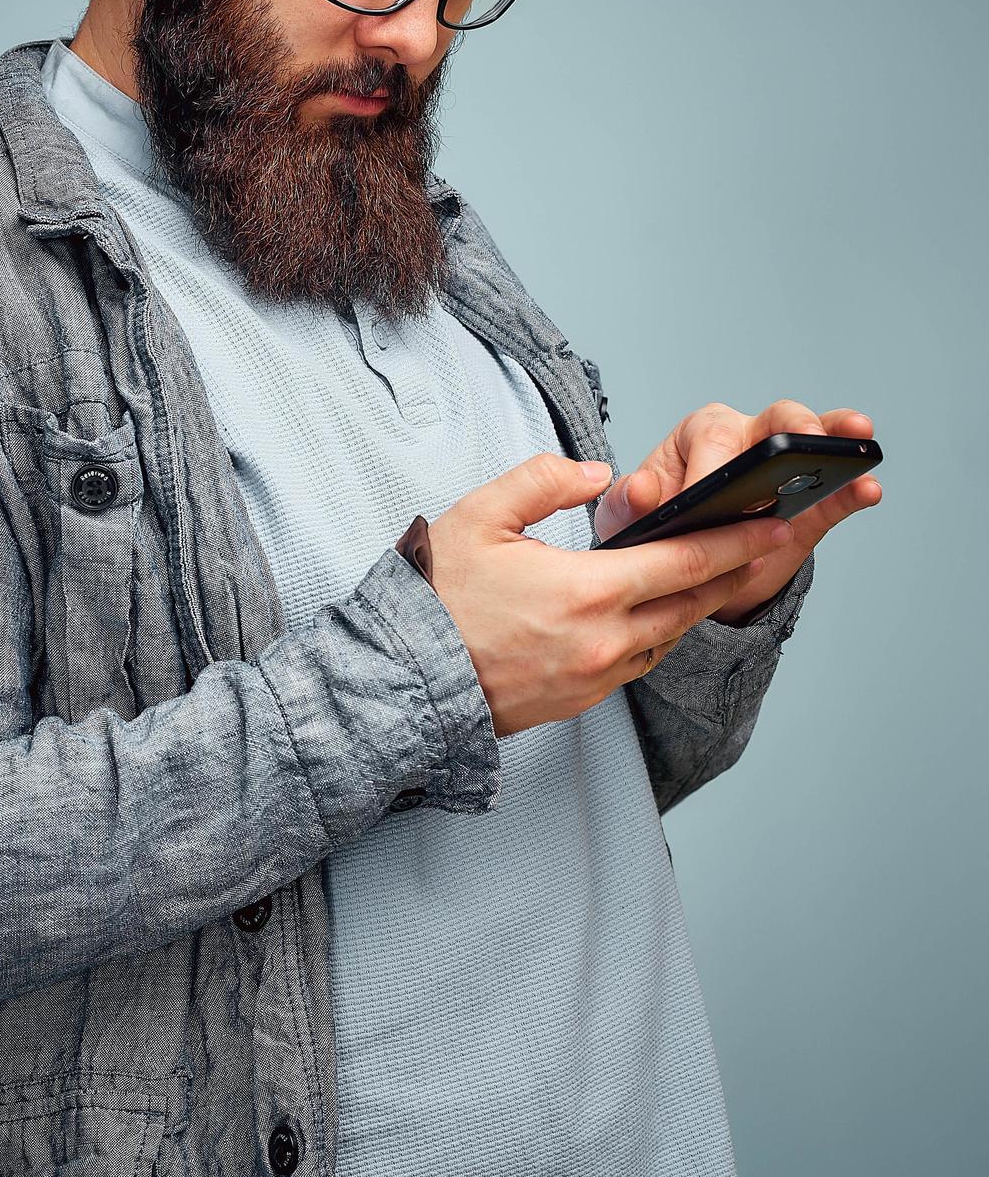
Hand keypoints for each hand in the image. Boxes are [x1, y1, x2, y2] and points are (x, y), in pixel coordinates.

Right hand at [426, 453, 794, 736]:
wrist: (403, 678)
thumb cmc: (436, 596)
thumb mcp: (480, 515)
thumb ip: (544, 479)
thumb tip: (599, 474)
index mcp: (588, 589)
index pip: (686, 561)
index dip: (737, 541)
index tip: (774, 523)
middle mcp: (604, 641)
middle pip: (693, 603)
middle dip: (733, 571)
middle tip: (765, 543)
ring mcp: (596, 677)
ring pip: (668, 637)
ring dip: (692, 605)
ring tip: (711, 573)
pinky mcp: (582, 701)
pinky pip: (637, 663)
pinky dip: (654, 635)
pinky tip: (651, 613)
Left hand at [592, 401, 881, 622]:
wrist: (685, 573)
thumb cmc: (656, 531)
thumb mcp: (630, 522)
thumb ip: (630, 504)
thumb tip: (643, 491)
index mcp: (697, 436)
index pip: (711, 438)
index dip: (711, 469)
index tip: (707, 499)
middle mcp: (745, 440)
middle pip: (772, 420)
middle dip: (788, 427)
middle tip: (799, 439)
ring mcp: (784, 470)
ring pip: (812, 443)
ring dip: (836, 437)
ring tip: (857, 438)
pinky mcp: (811, 505)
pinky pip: (836, 493)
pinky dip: (854, 490)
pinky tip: (867, 489)